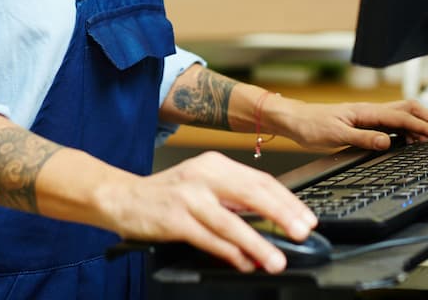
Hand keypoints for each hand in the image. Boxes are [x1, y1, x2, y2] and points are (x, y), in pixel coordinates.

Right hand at [96, 151, 316, 273]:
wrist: (121, 197)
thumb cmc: (166, 195)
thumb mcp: (202, 184)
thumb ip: (232, 197)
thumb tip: (271, 219)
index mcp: (215, 164)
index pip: (260, 180)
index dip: (287, 200)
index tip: (305, 218)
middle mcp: (204, 175)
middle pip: (252, 194)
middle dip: (282, 215)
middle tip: (301, 233)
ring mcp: (189, 196)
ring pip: (232, 221)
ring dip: (258, 243)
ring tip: (276, 260)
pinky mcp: (175, 219)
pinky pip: (209, 238)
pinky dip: (229, 252)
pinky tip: (243, 263)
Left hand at [270, 97, 427, 151]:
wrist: (295, 120)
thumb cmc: (311, 125)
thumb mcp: (336, 135)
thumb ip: (363, 138)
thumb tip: (388, 142)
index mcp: (367, 111)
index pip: (404, 117)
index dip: (424, 127)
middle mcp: (370, 111)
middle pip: (408, 109)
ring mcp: (368, 115)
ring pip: (402, 115)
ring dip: (419, 125)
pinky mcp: (364, 122)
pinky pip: (391, 123)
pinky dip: (406, 130)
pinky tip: (409, 140)